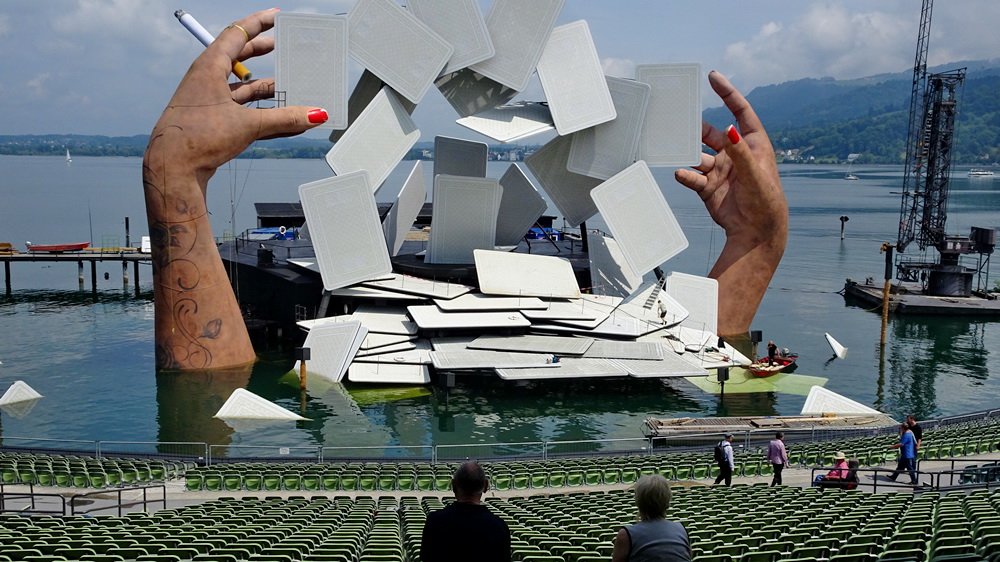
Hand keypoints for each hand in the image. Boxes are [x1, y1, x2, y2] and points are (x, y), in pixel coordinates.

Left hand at [149, 8, 327, 188]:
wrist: (172, 169)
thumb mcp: (248, 125)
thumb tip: (314, 114)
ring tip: (288, 86)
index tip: (276, 16)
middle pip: (238, 57)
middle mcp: (207, 80)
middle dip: (261, 51)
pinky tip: (281, 117)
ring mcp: (209, 101)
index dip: (258, 23)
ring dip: (265, 87)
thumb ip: (284, 119)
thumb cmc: (197, 138)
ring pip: (242, 87)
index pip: (236, 34)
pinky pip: (242, 109)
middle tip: (281, 45)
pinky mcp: (212, 121)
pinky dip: (262, 111)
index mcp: (209, 68)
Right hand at [674, 71, 787, 335]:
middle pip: (712, 132)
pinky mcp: (709, 188)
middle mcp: (735, 155)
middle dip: (697, 125)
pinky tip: (681, 174)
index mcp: (753, 145)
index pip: (740, 111)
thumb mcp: (754, 173)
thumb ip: (739, 151)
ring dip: (686, 151)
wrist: (756, 233)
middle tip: (679, 114)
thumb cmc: (765, 201)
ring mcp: (721, 171)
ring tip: (672, 145)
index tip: (713, 77)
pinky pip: (692, 177)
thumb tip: (728, 128)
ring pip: (698, 154)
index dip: (728, 93)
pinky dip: (685, 175)